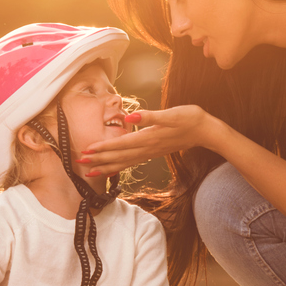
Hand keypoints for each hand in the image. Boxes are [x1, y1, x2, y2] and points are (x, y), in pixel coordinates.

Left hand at [79, 106, 217, 174]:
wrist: (206, 130)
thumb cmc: (190, 118)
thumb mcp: (171, 113)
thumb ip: (150, 116)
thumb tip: (131, 116)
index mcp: (148, 137)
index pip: (120, 144)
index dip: (103, 148)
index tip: (87, 151)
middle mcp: (147, 148)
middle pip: (119, 156)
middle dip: (98, 160)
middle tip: (79, 163)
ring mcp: (150, 152)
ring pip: (124, 162)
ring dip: (106, 167)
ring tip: (89, 172)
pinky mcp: (153, 152)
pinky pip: (132, 162)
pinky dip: (120, 167)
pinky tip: (111, 170)